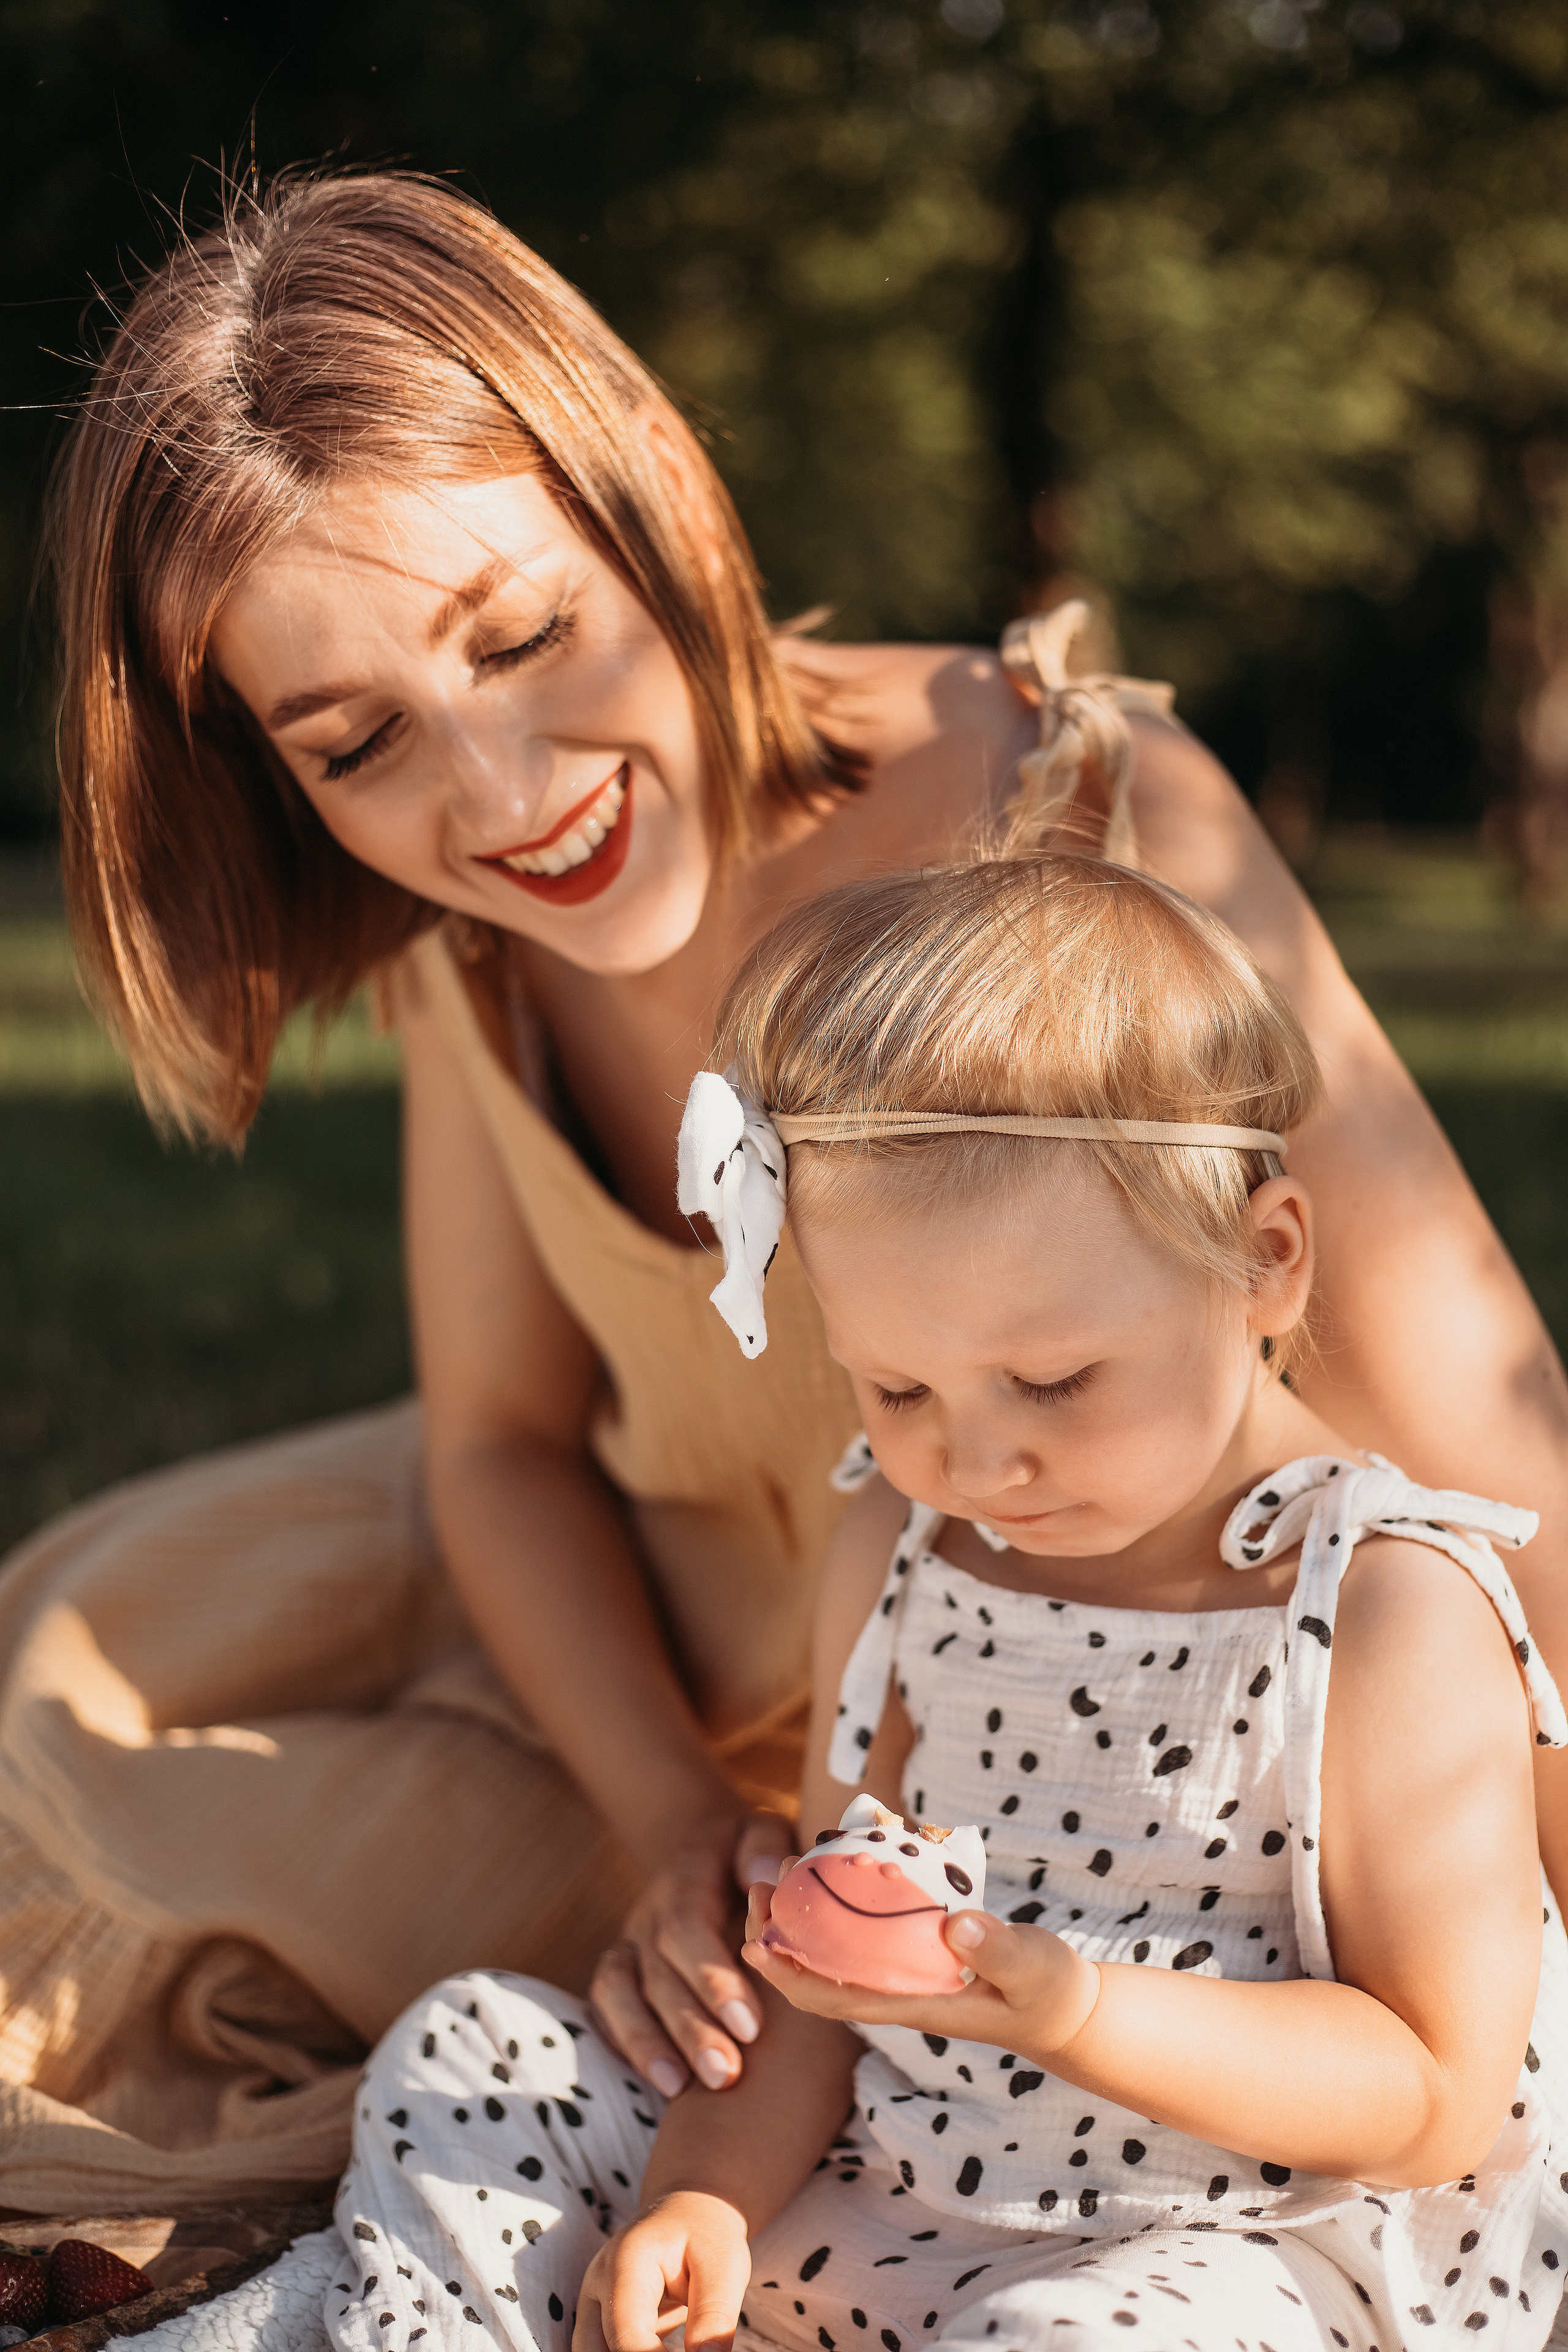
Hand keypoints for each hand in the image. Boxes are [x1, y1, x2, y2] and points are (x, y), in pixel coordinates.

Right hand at [576, 2190, 750, 2351]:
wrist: (687, 2213)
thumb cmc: (706, 2236)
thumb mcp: (725, 2267)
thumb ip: (714, 2317)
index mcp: (627, 2262)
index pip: (627, 2336)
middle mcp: (598, 2283)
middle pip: (593, 2349)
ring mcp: (593, 2302)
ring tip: (667, 2350)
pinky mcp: (598, 2319)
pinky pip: (600, 2349)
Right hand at [591, 1811, 794, 2095]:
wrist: (703, 1850)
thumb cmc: (747, 1852)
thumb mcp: (761, 1832)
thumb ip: (765, 1849)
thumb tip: (769, 1875)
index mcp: (684, 1878)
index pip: (687, 1928)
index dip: (712, 1978)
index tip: (750, 2027)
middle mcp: (649, 1913)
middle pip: (657, 1974)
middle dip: (688, 2028)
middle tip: (725, 2076)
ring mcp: (629, 1942)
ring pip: (620, 1993)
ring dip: (648, 2043)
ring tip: (682, 2090)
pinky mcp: (620, 1968)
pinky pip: (606, 2006)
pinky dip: (625, 2042)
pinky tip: (659, 2081)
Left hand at [742, 1882, 1100, 2060]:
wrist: (1063, 2008)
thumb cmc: (1047, 1992)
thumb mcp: (1032, 1970)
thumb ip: (998, 1949)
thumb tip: (953, 1926)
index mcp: (912, 2005)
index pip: (832, 2000)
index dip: (786, 1975)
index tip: (752, 1941)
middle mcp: (897, 1990)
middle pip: (818, 1974)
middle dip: (779, 1935)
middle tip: (764, 1879)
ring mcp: (904, 1972)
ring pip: (835, 1948)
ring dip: (804, 1913)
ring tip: (789, 1863)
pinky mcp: (917, 1951)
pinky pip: (864, 1928)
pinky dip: (842, 1898)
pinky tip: (842, 1860)